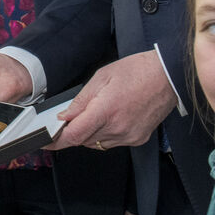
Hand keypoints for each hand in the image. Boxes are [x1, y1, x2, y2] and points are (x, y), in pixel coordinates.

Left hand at [47, 50, 176, 149]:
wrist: (168, 76)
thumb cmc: (138, 71)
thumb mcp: (102, 77)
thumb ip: (81, 101)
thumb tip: (64, 116)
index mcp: (106, 111)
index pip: (73, 135)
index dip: (55, 141)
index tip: (45, 141)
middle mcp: (118, 128)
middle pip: (83, 140)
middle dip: (73, 131)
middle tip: (73, 117)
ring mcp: (129, 136)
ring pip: (97, 143)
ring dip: (90, 132)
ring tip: (100, 110)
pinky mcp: (137, 139)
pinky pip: (112, 142)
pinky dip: (105, 133)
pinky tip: (112, 117)